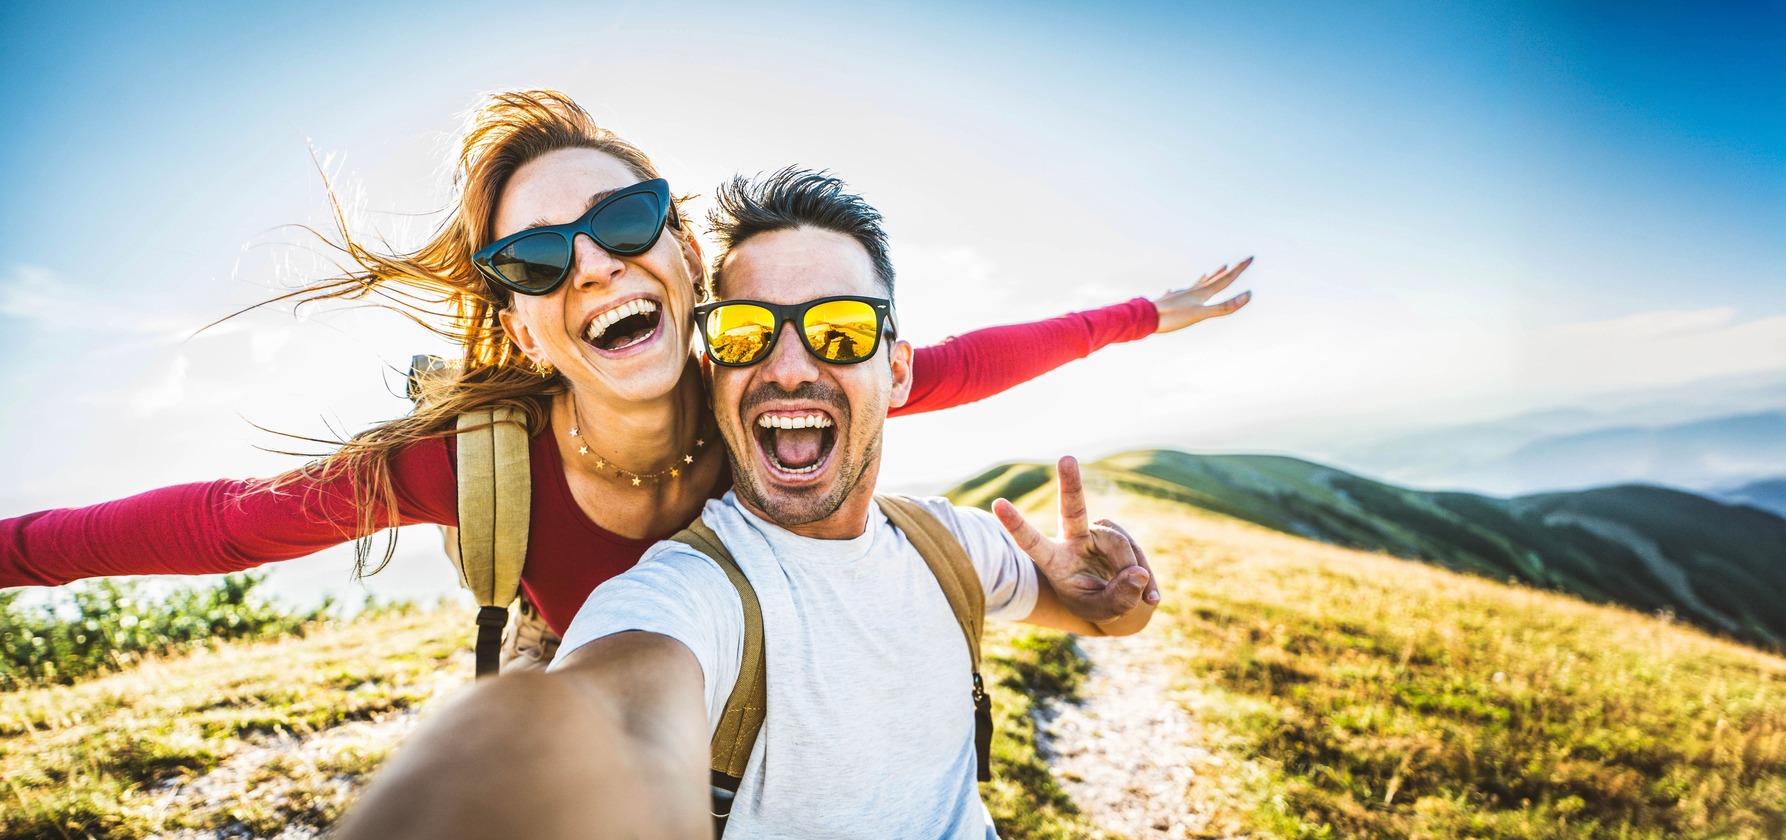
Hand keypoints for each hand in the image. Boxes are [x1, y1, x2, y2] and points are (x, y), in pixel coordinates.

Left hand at [992, 456, 1159, 625]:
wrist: (1114, 601)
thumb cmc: (1095, 605)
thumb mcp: (1100, 611)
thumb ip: (1117, 598)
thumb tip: (1138, 573)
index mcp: (1054, 560)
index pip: (1032, 542)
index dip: (1016, 524)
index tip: (997, 503)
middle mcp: (1073, 539)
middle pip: (1072, 509)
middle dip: (1070, 483)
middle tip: (1067, 458)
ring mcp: (1096, 533)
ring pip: (1120, 545)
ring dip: (1132, 574)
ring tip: (1138, 600)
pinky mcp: (1116, 533)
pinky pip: (1136, 552)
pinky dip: (1146, 577)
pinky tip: (1151, 597)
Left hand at [1152, 256, 1253, 333]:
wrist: (1144, 317)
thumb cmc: (1173, 318)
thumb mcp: (1202, 314)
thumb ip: (1224, 307)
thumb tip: (1248, 295)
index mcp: (1202, 293)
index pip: (1225, 279)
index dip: (1239, 269)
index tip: (1250, 257)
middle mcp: (1192, 291)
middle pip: (1212, 279)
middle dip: (1226, 272)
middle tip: (1234, 263)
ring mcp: (1179, 296)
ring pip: (1196, 285)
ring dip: (1206, 278)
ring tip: (1208, 272)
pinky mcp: (1168, 302)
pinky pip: (1178, 293)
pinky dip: (1182, 290)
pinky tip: (1173, 290)